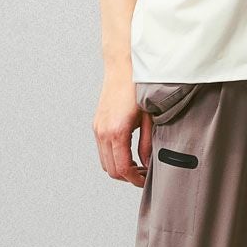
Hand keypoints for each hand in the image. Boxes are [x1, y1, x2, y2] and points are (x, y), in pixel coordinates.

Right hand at [93, 72, 151, 187]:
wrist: (123, 66)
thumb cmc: (138, 88)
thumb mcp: (149, 117)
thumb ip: (147, 143)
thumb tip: (147, 163)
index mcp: (117, 132)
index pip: (122, 169)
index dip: (134, 179)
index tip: (145, 180)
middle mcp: (103, 132)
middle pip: (111, 170)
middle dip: (127, 176)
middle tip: (143, 174)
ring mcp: (98, 128)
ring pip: (105, 161)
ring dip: (119, 167)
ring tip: (136, 164)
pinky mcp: (97, 123)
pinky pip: (102, 149)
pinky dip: (112, 156)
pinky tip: (127, 151)